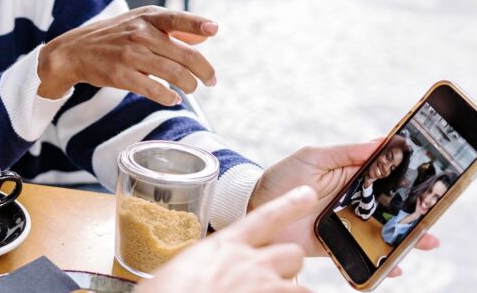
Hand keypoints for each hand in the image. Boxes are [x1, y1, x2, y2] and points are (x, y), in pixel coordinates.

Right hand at [36, 6, 217, 105]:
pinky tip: (172, 99)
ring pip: (172, 73)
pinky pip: (153, 89)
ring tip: (192, 89)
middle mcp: (139, 33)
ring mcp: (130, 54)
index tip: (215, 29)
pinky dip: (168, 97)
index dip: (197, 23)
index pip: (177, 18)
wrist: (74, 51)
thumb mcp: (140, 22)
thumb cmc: (114, 35)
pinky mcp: (121, 75)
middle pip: (183, 54)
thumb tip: (206, 35)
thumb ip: (173, 29)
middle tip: (212, 80)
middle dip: (203, 70)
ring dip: (189, 85)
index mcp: (147, 17)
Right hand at [138, 186, 316, 292]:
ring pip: (301, 286)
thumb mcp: (179, 270)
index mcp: (225, 245)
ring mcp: (266, 286)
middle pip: (293, 253)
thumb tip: (202, 272)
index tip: (308, 194)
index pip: (266, 216)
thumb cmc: (169, 291)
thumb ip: (204, 265)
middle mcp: (250, 262)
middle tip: (271, 279)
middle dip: (287, 266)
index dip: (290, 204)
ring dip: (289, 292)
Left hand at [248, 142, 439, 277]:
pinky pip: (364, 254)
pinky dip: (382, 262)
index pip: (386, 176)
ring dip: (406, 238)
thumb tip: (381, 141)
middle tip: (435, 215)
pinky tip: (396, 266)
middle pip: (392, 207)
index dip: (409, 178)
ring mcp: (348, 223)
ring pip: (384, 231)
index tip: (433, 179)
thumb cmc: (284, 177)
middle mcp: (354, 201)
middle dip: (416, 212)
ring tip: (426, 241)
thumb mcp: (314, 156)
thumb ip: (346, 152)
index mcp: (351, 176)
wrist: (254, 206)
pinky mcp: (337, 244)